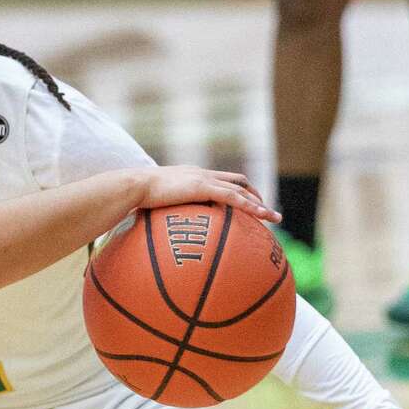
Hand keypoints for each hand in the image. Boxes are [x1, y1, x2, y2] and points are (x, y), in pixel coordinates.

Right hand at [141, 165, 280, 223]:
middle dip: (254, 194)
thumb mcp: (152, 203)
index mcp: (192, 176)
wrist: (134, 186)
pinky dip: (250, 206)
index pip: (220, 180)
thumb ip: (162, 212)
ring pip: (241, 188)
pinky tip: (262, 216)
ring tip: (274, 218)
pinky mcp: (203, 187)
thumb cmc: (136, 197)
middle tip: (266, 212)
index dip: (236, 190)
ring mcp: (204, 179)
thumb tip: (157, 234)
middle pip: (237, 180)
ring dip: (260, 203)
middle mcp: (202, 174)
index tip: (245, 203)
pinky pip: (234, 197)